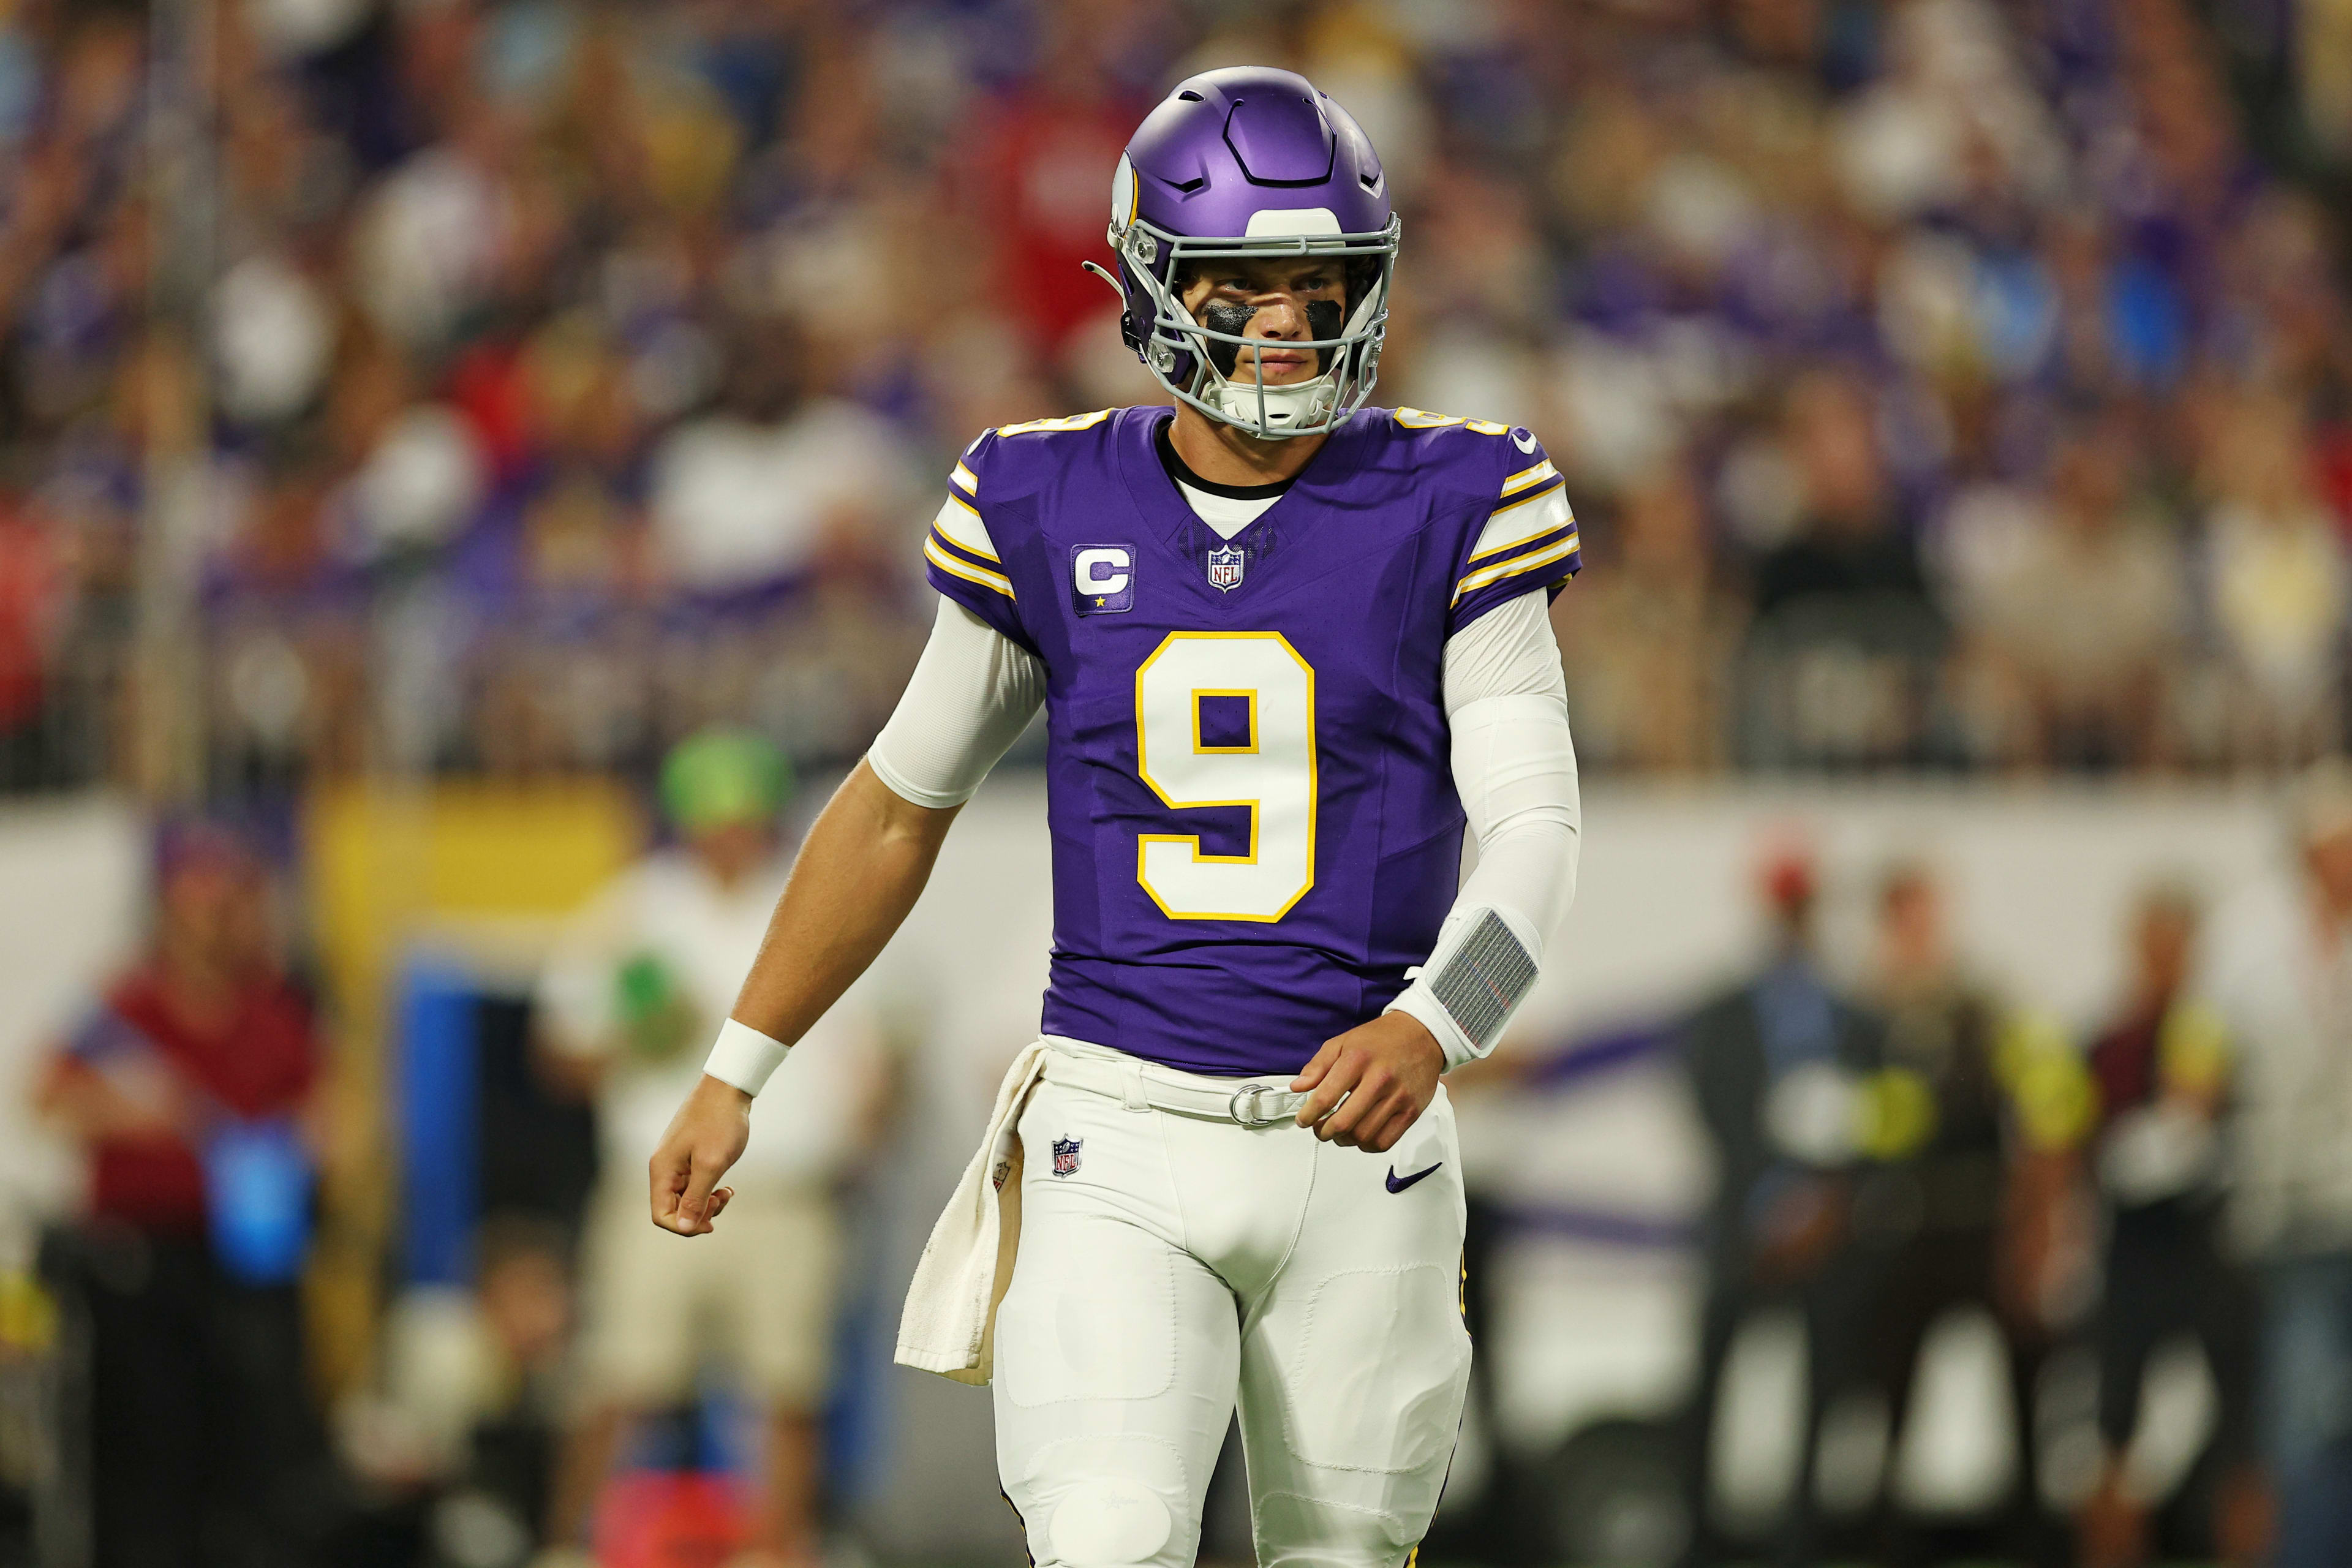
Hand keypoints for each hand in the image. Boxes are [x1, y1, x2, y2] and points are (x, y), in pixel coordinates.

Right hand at [649, 1075, 751, 1234]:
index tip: (711, 1222)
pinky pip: (694, 1185)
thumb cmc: (720, 1122)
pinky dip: (709, 1190)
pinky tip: (726, 1187)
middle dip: (698, 1214)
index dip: (685, 1226)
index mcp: (663, 1170)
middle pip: (673, 1209)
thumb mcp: (711, 1164)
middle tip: (722, 1201)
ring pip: (685, 1198)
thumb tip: (684, 1226)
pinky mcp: (690, 1156)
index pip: (661, 1215)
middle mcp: (665, 1167)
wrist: (728, 1087)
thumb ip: (696, 1197)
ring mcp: (677, 1161)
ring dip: (707, 1203)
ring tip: (727, 1193)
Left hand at [1290, 1012, 1443, 1152]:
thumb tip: (1299, 1086)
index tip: (1303, 1119)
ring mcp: (1398, 1098)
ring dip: (1344, 1140)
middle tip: (1319, 1129)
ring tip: (1339, 1132)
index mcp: (1358, 1059)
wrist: (1422, 1035)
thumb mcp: (1343, 1042)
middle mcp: (1379, 1079)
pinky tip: (1360, 1135)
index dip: (1308, 1114)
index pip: (1325, 1097)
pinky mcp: (1412, 1112)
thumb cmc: (1382, 1039)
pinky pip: (1384, 1142)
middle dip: (1324, 1132)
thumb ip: (1318, 1065)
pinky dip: (1367, 1145)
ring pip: (1363, 1136)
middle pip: (1344, 1122)